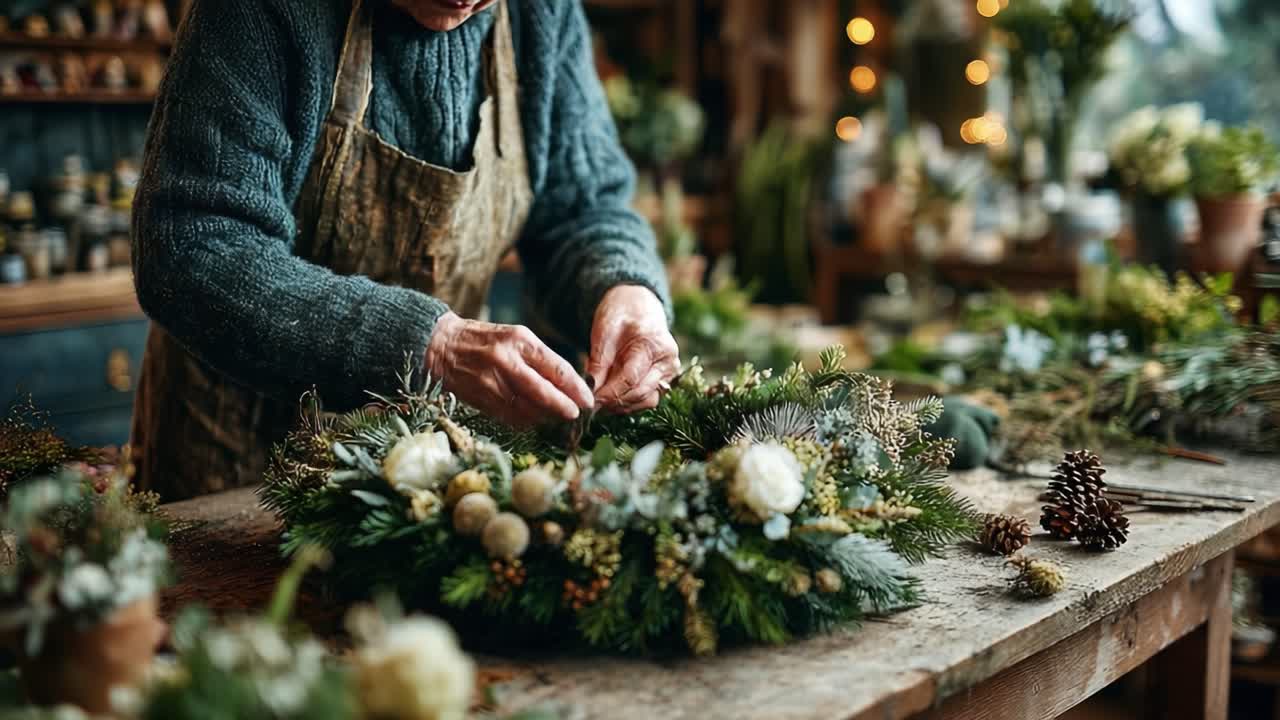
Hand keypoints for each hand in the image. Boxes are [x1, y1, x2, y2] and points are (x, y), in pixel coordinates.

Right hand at [426, 313, 592, 426]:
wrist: (441, 345)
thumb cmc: (485, 340)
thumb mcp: (515, 336)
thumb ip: (540, 359)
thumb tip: (568, 385)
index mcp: (520, 341)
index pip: (556, 368)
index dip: (575, 388)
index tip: (588, 400)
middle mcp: (506, 360)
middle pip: (543, 391)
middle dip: (564, 408)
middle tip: (577, 417)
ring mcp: (491, 381)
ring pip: (527, 409)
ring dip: (546, 419)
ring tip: (559, 422)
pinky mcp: (481, 398)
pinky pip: (510, 417)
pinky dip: (526, 423)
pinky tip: (536, 424)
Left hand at [585, 285, 679, 413]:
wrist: (638, 308)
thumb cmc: (622, 314)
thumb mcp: (604, 331)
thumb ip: (599, 361)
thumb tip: (590, 391)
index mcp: (656, 344)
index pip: (631, 378)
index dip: (609, 392)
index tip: (589, 399)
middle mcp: (669, 362)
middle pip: (640, 393)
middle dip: (614, 401)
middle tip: (590, 403)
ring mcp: (669, 374)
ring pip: (645, 401)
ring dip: (621, 405)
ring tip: (599, 398)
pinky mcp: (664, 383)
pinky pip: (646, 400)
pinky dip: (627, 402)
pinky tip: (611, 395)